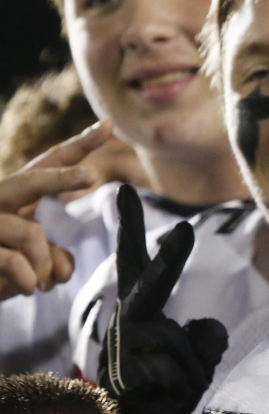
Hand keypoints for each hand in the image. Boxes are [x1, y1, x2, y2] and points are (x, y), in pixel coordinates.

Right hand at [0, 120, 108, 299]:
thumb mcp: (29, 257)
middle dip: (63, 178)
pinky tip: (30, 289)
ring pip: (32, 233)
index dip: (80, 144)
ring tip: (41, 283)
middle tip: (92, 176)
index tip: (110, 124)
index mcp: (15, 192)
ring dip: (45, 263)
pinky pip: (13, 261)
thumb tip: (64, 272)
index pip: (49, 162)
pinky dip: (30, 279)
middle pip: (32, 179)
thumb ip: (52, 255)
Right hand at [99, 184, 227, 413]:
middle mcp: (127, 320)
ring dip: (191, 370)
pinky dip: (183, 388)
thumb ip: (205, 337)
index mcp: (141, 308)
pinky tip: (161, 396)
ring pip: (181, 347)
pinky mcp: (125, 375)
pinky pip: (178, 374)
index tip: (123, 189)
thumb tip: (201, 327)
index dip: (130, 226)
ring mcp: (123, 347)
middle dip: (170, 258)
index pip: (138, 263)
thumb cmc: (169, 385)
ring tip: (173, 384)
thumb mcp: (197, 356)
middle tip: (183, 229)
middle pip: (150, 286)